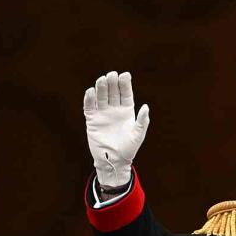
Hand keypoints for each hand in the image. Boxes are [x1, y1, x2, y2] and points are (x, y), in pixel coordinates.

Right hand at [83, 71, 149, 187]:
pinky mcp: (92, 120)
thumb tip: (146, 107)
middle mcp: (114, 109)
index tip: (125, 75)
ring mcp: (103, 113)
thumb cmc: (129, 149)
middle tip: (112, 75)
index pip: (126, 94)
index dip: (125, 84)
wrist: (114, 160)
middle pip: (113, 92)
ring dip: (101, 88)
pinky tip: (91, 91)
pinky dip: (89, 99)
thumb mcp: (138, 135)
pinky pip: (89, 107)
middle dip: (112, 83)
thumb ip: (142, 121)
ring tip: (102, 80)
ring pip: (101, 96)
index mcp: (127, 111)